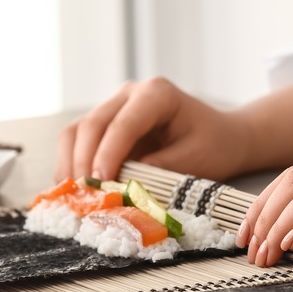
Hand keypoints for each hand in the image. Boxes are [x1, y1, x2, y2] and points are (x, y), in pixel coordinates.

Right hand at [56, 77, 250, 181]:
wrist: (221, 137)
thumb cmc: (213, 146)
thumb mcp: (194, 161)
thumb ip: (158, 171)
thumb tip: (120, 188)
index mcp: (157, 94)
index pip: (123, 124)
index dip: (107, 155)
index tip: (100, 183)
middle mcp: (129, 94)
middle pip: (92, 125)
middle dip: (83, 162)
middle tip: (84, 197)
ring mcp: (114, 107)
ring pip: (77, 131)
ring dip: (71, 164)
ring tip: (75, 197)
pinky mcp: (105, 125)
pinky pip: (78, 142)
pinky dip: (72, 165)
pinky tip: (76, 191)